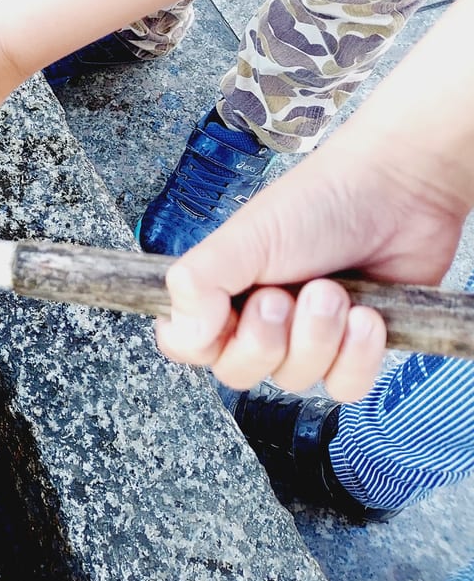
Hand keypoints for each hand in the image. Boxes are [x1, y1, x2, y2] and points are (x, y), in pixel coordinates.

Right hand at [157, 135, 467, 400]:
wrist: (398, 194)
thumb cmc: (315, 204)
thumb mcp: (243, 238)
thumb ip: (198, 283)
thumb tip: (181, 334)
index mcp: (218, 291)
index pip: (184, 345)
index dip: (201, 343)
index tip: (224, 313)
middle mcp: (256, 320)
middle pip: (239, 373)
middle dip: (267, 337)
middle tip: (284, 294)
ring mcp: (305, 339)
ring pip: (294, 379)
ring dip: (317, 336)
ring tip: (333, 289)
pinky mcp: (353, 351)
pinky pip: (344, 387)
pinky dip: (357, 355)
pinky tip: (366, 316)